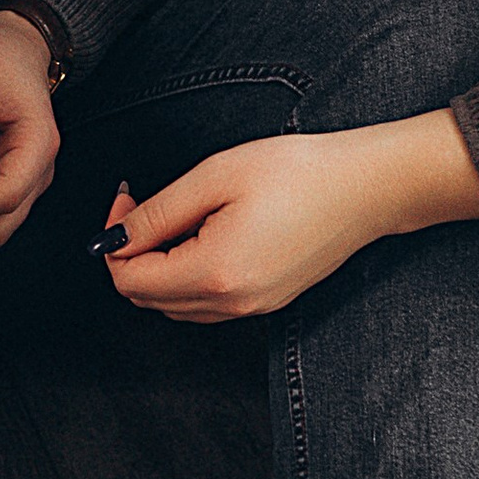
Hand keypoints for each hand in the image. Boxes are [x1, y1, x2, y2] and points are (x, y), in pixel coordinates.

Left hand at [100, 112, 478, 322]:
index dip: (113, 241)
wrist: (367, 186)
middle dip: (131, 254)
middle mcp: (232, 303)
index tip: (124, 198)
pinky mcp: (268, 301)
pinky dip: (186, 274)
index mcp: (214, 273)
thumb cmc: (298, 171)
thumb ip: (156, 214)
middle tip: (141, 203)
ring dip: (158, 266)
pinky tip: (202, 233)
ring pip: (175, 305)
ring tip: (175, 214)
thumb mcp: (215, 177)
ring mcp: (253, 307)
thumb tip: (111, 240)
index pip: (130, 281)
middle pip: (148, 298)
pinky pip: (206, 302)